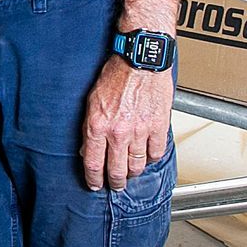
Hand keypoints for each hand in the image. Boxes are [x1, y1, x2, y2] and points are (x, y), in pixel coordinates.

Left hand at [80, 55, 171, 190]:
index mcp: (97, 126)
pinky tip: (147, 156)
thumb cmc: (116, 76)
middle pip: (116, 170)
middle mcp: (118, 132)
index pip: (93, 163)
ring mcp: (140, 131)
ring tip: (130, 172)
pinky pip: (156, 153)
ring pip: (137, 165)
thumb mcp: (92, 102)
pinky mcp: (158, 127)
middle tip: (115, 185)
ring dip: (133, 172)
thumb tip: (87, 149)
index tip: (94, 184)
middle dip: (115, 182)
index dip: (93, 178)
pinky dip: (151, 158)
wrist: (140, 61)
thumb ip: (89, 128)